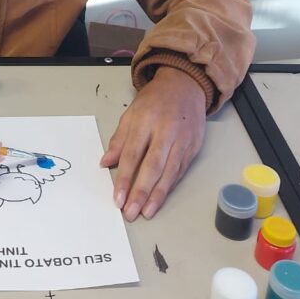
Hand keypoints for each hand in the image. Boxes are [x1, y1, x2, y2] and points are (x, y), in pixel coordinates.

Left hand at [100, 67, 206, 220]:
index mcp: (145, 121)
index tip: (117, 198)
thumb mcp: (131, 113)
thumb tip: (105, 162)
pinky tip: (161, 199)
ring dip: (157, 195)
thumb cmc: (155, 100)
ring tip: (146, 213)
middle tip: (130, 212)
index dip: (125, 178)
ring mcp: (182, 139)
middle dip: (141, 192)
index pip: (132, 154)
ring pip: (170, 172)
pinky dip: (170, 186)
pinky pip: (180, 170)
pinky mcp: (194, 147)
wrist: (185, 85)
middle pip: (152, 166)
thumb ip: (119, 139)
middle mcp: (166, 131)